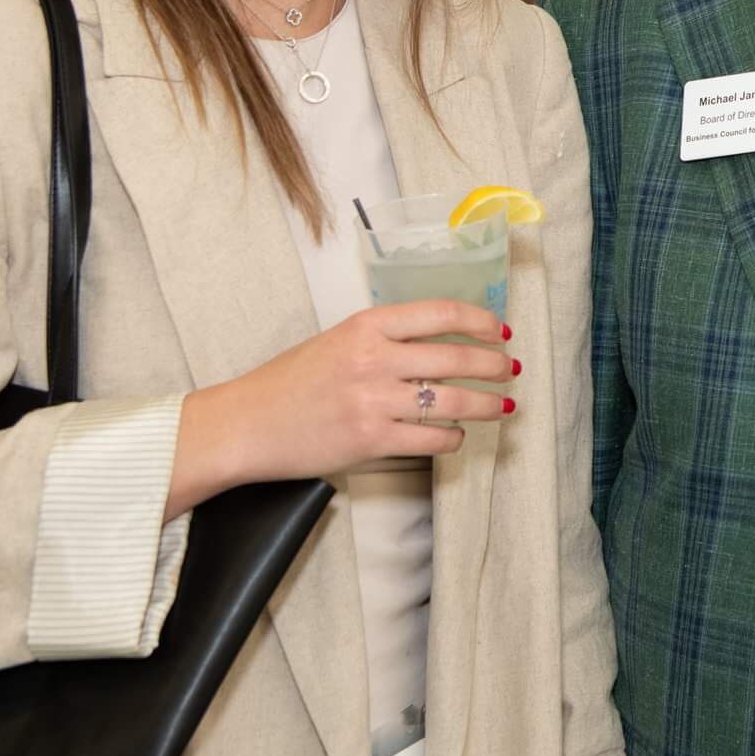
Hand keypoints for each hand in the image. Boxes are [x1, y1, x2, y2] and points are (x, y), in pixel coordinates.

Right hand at [168, 301, 515, 517]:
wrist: (244, 425)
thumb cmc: (288, 383)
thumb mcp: (336, 341)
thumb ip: (383, 339)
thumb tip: (439, 343)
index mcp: (366, 325)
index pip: (441, 314)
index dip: (480, 321)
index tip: (499, 330)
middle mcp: (374, 359)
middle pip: (457, 358)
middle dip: (494, 365)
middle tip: (510, 370)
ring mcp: (374, 401)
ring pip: (454, 402)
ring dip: (487, 405)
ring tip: (503, 407)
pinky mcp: (372, 441)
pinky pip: (432, 439)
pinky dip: (453, 438)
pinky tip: (457, 436)